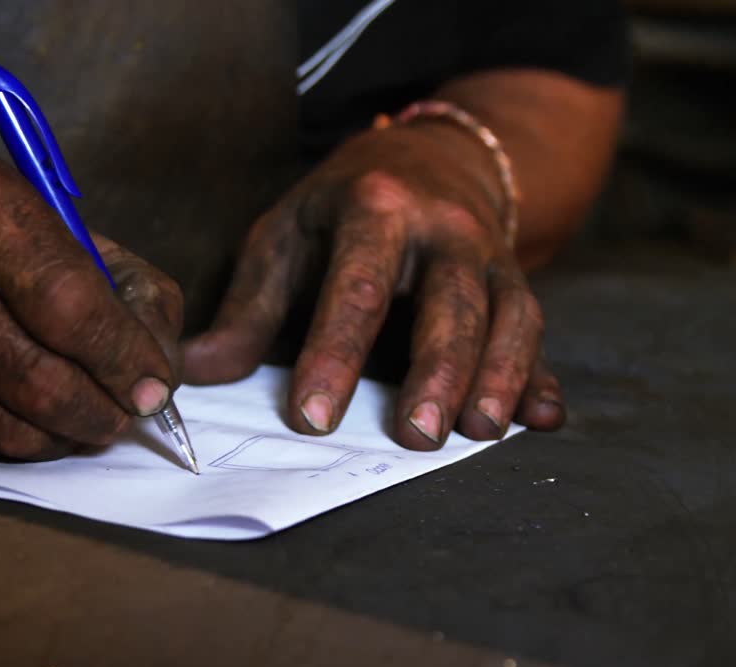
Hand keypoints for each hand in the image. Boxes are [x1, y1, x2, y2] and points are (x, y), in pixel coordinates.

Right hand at [0, 154, 182, 459]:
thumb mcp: (54, 236)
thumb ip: (129, 291)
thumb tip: (158, 374)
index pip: (68, 297)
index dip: (124, 354)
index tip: (154, 385)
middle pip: (40, 373)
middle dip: (101, 409)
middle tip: (123, 416)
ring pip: (8, 424)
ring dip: (62, 437)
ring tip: (81, 421)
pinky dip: (12, 447)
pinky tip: (21, 424)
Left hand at [183, 123, 563, 448]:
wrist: (427, 161)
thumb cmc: (340, 212)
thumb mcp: (285, 238)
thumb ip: (247, 310)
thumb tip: (190, 372)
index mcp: (376, 209)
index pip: (357, 284)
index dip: (336, 353)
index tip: (313, 417)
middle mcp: (444, 230)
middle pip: (450, 302)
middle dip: (439, 369)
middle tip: (417, 436)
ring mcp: (490, 258)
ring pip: (509, 316)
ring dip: (501, 376)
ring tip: (479, 434)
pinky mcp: (517, 286)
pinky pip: (538, 333)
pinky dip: (545, 378)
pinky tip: (545, 420)